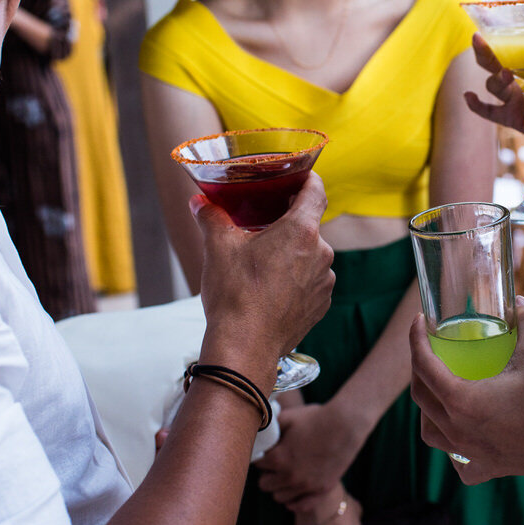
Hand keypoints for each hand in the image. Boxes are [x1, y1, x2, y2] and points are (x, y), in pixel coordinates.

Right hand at [192, 174, 335, 375]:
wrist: (245, 348)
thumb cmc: (234, 294)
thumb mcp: (218, 248)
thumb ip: (211, 217)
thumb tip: (199, 202)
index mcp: (301, 231)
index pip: (316, 191)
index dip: (307, 179)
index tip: (298, 176)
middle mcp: (321, 254)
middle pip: (308, 226)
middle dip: (286, 225)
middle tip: (261, 229)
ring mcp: (324, 282)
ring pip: (309, 256)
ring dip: (291, 255)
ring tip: (262, 265)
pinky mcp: (321, 305)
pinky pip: (310, 281)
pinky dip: (295, 279)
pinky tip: (271, 289)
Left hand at [257, 403, 361, 507]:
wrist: (347, 424)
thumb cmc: (317, 417)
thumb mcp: (289, 417)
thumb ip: (269, 427)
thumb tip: (258, 431)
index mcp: (278, 458)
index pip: (257, 464)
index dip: (260, 456)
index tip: (266, 451)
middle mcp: (290, 476)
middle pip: (264, 484)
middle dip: (268, 473)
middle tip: (276, 462)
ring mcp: (307, 486)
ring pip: (279, 497)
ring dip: (280, 486)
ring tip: (287, 473)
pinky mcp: (321, 489)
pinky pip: (300, 506)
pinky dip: (295, 500)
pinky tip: (296, 489)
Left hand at [409, 298, 523, 483]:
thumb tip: (521, 302)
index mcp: (461, 400)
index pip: (424, 366)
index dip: (416, 340)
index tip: (418, 322)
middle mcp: (457, 429)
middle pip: (421, 397)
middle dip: (419, 368)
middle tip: (429, 349)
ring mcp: (469, 452)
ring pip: (430, 432)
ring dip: (428, 410)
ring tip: (438, 392)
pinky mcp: (486, 467)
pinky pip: (459, 462)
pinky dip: (452, 450)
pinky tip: (459, 438)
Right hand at [464, 19, 523, 161]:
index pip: (513, 45)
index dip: (498, 36)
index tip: (487, 25)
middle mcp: (523, 77)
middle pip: (494, 62)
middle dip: (484, 52)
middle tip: (479, 41)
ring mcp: (516, 97)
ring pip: (493, 84)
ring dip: (495, 79)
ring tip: (507, 76)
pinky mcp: (514, 117)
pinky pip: (490, 111)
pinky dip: (477, 105)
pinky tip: (469, 96)